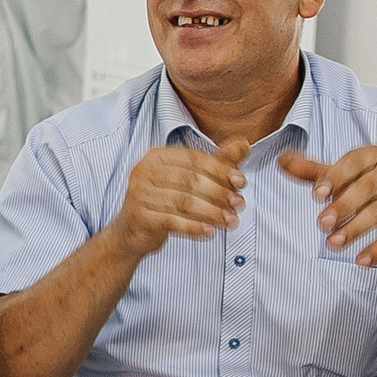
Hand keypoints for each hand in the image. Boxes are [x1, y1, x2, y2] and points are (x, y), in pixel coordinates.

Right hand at [113, 138, 247, 257]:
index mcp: (156, 156)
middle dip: (219, 192)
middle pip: (189, 179)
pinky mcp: (137, 215)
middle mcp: (143, 170)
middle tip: (239, 204)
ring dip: (211, 212)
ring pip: (182, 201)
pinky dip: (193, 227)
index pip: (193, 158)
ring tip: (230, 221)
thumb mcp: (191, 181)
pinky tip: (209, 232)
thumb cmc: (164, 202)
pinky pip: (170, 221)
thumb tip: (244, 144)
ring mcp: (137, 193)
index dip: (220, 169)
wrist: (132, 232)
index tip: (241, 182)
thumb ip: (217, 163)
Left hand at [280, 146, 376, 266]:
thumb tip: (280, 160)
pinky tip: (362, 261)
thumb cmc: (369, 186)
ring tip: (332, 244)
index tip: (316, 194)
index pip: (353, 163)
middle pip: (366, 189)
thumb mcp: (344, 177)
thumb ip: (313, 172)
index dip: (335, 177)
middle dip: (343, 206)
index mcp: (373, 155)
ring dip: (355, 229)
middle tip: (321, 224)